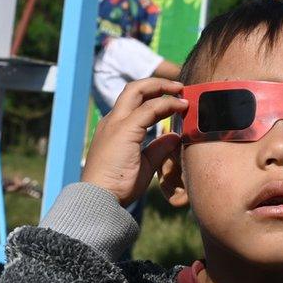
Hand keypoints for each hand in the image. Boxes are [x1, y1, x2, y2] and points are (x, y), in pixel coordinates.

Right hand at [81, 78, 188, 206]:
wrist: (101, 198)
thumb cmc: (119, 185)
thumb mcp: (144, 163)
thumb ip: (158, 149)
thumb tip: (174, 136)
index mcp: (115, 128)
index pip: (134, 102)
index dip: (156, 97)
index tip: (175, 101)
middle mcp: (113, 121)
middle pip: (134, 89)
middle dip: (157, 84)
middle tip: (179, 87)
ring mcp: (116, 123)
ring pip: (138, 90)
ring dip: (162, 87)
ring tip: (181, 91)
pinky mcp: (124, 130)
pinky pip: (149, 108)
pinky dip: (167, 104)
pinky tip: (180, 107)